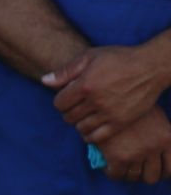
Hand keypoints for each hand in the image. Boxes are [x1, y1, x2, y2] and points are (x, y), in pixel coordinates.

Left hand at [45, 46, 168, 142]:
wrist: (151, 68)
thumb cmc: (119, 59)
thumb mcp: (90, 57)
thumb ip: (66, 71)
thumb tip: (44, 81)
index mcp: (86, 85)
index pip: (59, 104)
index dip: (61, 100)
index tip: (68, 96)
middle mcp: (96, 101)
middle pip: (68, 117)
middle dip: (69, 111)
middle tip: (77, 105)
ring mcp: (109, 113)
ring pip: (81, 128)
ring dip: (79, 122)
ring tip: (85, 114)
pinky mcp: (121, 122)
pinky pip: (97, 137)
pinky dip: (89, 135)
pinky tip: (91, 127)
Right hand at [94, 108, 170, 182]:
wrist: (114, 96)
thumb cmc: (135, 104)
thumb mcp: (157, 118)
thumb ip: (161, 136)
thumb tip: (157, 154)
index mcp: (167, 139)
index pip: (170, 168)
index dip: (163, 174)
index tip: (155, 172)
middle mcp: (155, 148)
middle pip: (152, 177)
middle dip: (144, 176)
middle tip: (136, 171)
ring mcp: (137, 153)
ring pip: (134, 177)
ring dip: (127, 175)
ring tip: (121, 168)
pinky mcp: (118, 156)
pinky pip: (116, 174)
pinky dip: (112, 173)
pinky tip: (108, 166)